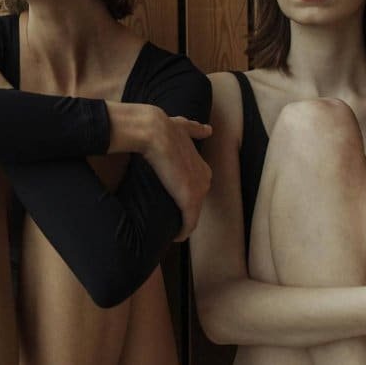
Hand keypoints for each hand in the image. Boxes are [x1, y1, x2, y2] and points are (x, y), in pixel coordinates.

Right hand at [108, 103, 212, 240]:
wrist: (156, 132)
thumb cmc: (165, 129)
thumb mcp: (185, 127)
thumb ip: (196, 130)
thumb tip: (208, 130)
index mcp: (203, 167)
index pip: (197, 187)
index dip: (185, 194)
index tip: (174, 200)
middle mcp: (205, 180)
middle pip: (196, 202)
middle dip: (185, 210)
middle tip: (171, 216)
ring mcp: (199, 192)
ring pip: (193, 215)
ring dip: (184, 223)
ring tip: (173, 229)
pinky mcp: (189, 202)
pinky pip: (188, 224)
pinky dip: (182, 232)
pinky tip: (177, 237)